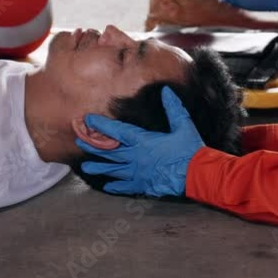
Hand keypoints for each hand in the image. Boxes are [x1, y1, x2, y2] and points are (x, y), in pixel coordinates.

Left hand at [77, 87, 203, 196]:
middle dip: (93, 146)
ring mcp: (139, 173)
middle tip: (79, 142)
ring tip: (85, 167)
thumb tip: (166, 91)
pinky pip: (126, 186)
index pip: (117, 132)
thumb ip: (173, 108)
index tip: (88, 120)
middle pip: (110, 151)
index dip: (101, 125)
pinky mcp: (145, 185)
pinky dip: (116, 186)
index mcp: (143, 141)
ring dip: (100, 167)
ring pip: (114, 170)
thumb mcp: (183, 125)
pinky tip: (108, 186)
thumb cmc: (190, 150)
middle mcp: (136, 157)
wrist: (198, 175)